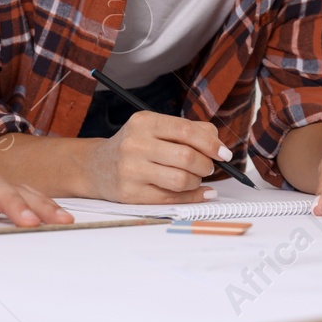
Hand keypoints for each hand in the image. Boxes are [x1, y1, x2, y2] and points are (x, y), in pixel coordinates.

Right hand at [88, 110, 230, 203]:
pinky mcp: (131, 193)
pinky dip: (192, 197)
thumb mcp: (154, 129)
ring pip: (181, 180)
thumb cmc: (135, 146)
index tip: (224, 153)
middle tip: (208, 168)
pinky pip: (171, 199)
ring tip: (194, 178)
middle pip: (186, 157)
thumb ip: (187, 130)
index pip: (185, 130)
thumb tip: (217, 144)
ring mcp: (131, 170)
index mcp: (144, 122)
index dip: (210, 143)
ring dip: (197, 182)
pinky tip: (198, 192)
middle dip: (206, 165)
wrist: (97, 167)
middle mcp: (135, 144)